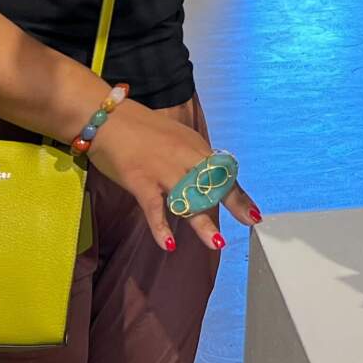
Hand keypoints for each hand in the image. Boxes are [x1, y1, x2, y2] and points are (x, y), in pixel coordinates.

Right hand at [86, 99, 258, 251]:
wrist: (109, 118)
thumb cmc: (141, 129)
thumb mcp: (176, 138)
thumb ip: (192, 158)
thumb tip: (207, 177)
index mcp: (195, 147)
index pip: (223, 172)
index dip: (239, 193)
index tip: (253, 213)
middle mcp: (184, 157)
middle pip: (212, 183)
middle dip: (233, 202)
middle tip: (249, 221)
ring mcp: (162, 170)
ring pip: (187, 198)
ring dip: (203, 223)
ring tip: (216, 243)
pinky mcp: (140, 181)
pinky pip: (153, 208)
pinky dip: (160, 228)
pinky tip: (168, 245)